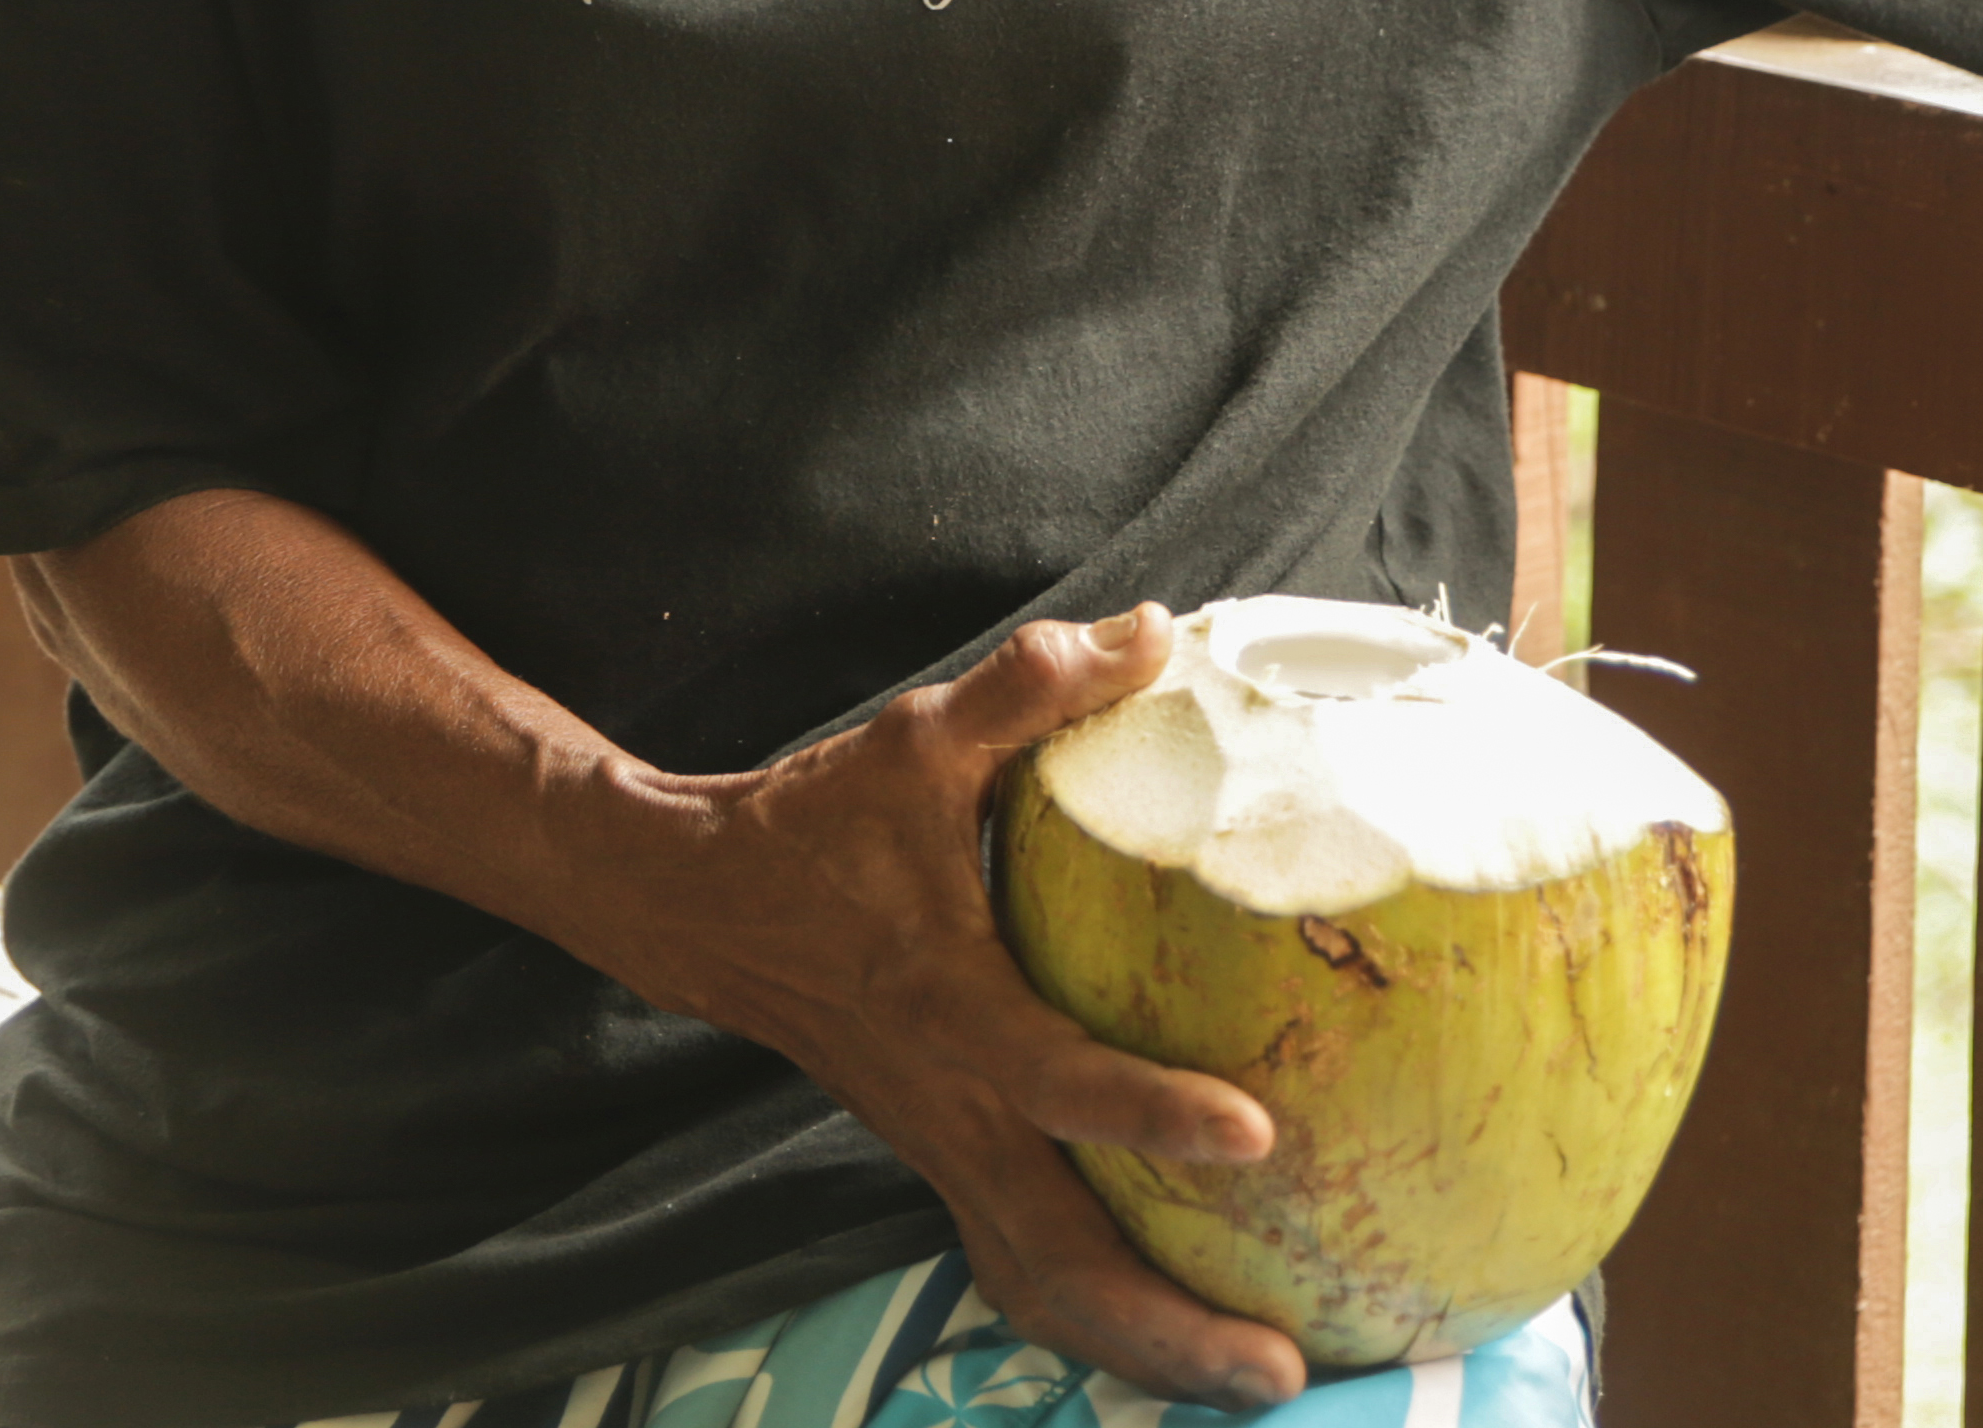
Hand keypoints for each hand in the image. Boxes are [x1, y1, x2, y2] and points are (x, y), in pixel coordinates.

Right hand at [563, 605, 1313, 1413]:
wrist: (697, 907)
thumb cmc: (819, 824)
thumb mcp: (914, 742)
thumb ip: (1029, 690)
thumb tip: (1157, 630)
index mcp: (948, 1006)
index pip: (1057, 1079)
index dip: (1149, 1112)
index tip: (1256, 1133)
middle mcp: (947, 1102)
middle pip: (1056, 1253)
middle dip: (1167, 1324)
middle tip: (1285, 1362)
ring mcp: (939, 1147)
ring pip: (1038, 1285)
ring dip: (1141, 1349)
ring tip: (1258, 1382)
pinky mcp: (942, 1160)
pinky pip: (1017, 1268)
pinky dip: (1091, 1322)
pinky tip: (1171, 1348)